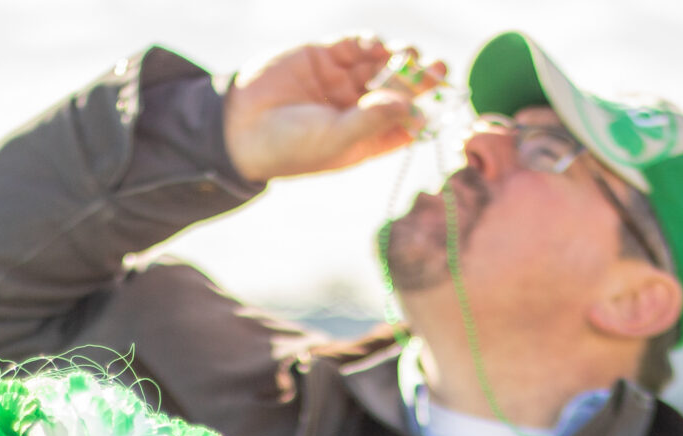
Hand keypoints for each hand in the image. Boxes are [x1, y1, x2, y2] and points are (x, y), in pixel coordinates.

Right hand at [223, 36, 446, 183]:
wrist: (240, 126)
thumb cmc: (289, 146)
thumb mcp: (334, 140)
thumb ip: (371, 122)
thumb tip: (408, 105)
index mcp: (367, 137)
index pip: (406, 123)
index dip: (426, 111)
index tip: (442, 101)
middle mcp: (359, 108)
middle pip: (400, 89)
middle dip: (420, 79)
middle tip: (439, 68)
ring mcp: (343, 80)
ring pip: (382, 64)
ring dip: (399, 57)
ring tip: (410, 53)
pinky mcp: (325, 56)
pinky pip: (356, 45)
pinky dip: (369, 42)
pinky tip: (374, 45)